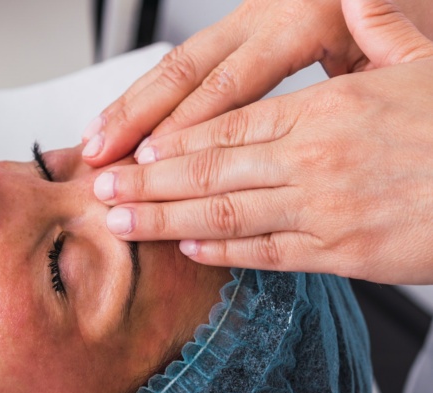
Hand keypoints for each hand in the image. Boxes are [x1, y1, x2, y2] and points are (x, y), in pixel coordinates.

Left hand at [93, 0, 432, 283]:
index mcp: (330, 109)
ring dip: (166, 219)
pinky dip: (224, 253)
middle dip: (148, 182)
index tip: (134, 149)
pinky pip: (268, 254)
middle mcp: (316, 159)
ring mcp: (324, 209)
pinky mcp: (342, 253)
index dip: (174, 137)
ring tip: (122, 223)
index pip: (230, 121)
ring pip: (226, 214)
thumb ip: (385, 29)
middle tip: (102, 192)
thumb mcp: (430, 63)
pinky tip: (189, 250)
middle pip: (211, 169)